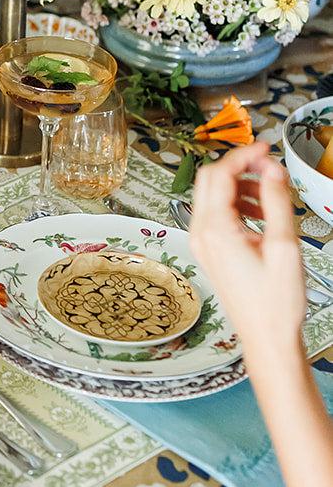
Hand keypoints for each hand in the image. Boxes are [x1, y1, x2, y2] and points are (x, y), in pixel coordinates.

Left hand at [189, 142, 307, 361]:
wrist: (266, 338)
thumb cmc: (275, 303)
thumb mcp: (284, 247)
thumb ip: (276, 202)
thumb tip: (272, 169)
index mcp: (215, 229)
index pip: (219, 174)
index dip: (243, 155)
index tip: (265, 148)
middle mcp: (201, 233)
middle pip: (210, 180)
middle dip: (240, 168)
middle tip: (269, 167)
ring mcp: (202, 243)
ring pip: (213, 195)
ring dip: (241, 186)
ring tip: (271, 197)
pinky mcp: (209, 251)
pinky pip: (217, 214)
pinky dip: (237, 205)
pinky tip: (261, 215)